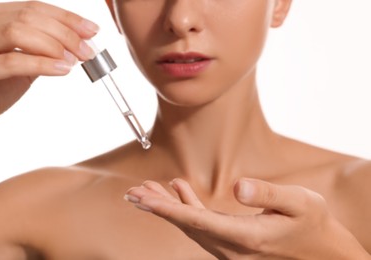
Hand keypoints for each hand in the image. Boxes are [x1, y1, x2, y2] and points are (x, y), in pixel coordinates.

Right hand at [0, 1, 98, 133]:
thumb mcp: (22, 65)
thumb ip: (42, 50)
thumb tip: (77, 43)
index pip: (32, 8)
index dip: (66, 18)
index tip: (91, 30)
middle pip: (28, 16)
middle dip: (65, 32)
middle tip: (87, 50)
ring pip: (17, 31)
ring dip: (55, 45)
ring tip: (75, 60)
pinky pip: (11, 61)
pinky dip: (42, 63)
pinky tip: (62, 69)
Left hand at [125, 178, 369, 259]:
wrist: (321, 250)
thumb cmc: (312, 225)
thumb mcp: (300, 203)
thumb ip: (269, 195)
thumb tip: (238, 187)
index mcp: (246, 237)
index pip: (197, 221)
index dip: (168, 208)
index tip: (144, 199)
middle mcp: (232, 246)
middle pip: (186, 225)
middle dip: (157, 208)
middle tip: (132, 194)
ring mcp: (230, 245)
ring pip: (190, 224)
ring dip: (167, 206)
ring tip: (145, 190)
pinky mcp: (232, 240)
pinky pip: (202, 223)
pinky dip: (187, 205)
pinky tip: (179, 188)